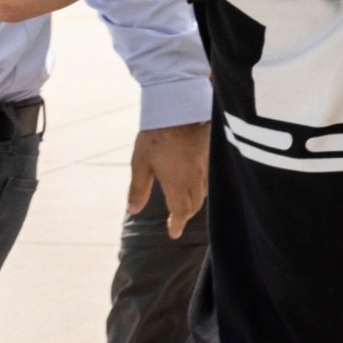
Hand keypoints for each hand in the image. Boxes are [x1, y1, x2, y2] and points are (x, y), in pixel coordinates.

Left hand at [129, 122, 208, 238]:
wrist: (180, 109)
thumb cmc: (156, 135)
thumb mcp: (140, 163)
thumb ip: (138, 188)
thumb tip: (132, 210)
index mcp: (177, 182)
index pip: (180, 211)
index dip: (177, 224)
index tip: (173, 233)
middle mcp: (194, 178)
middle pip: (194, 204)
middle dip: (185, 214)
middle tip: (176, 219)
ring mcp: (205, 167)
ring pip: (204, 193)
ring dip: (194, 202)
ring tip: (185, 204)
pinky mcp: (210, 156)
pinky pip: (209, 180)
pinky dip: (201, 188)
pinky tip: (195, 183)